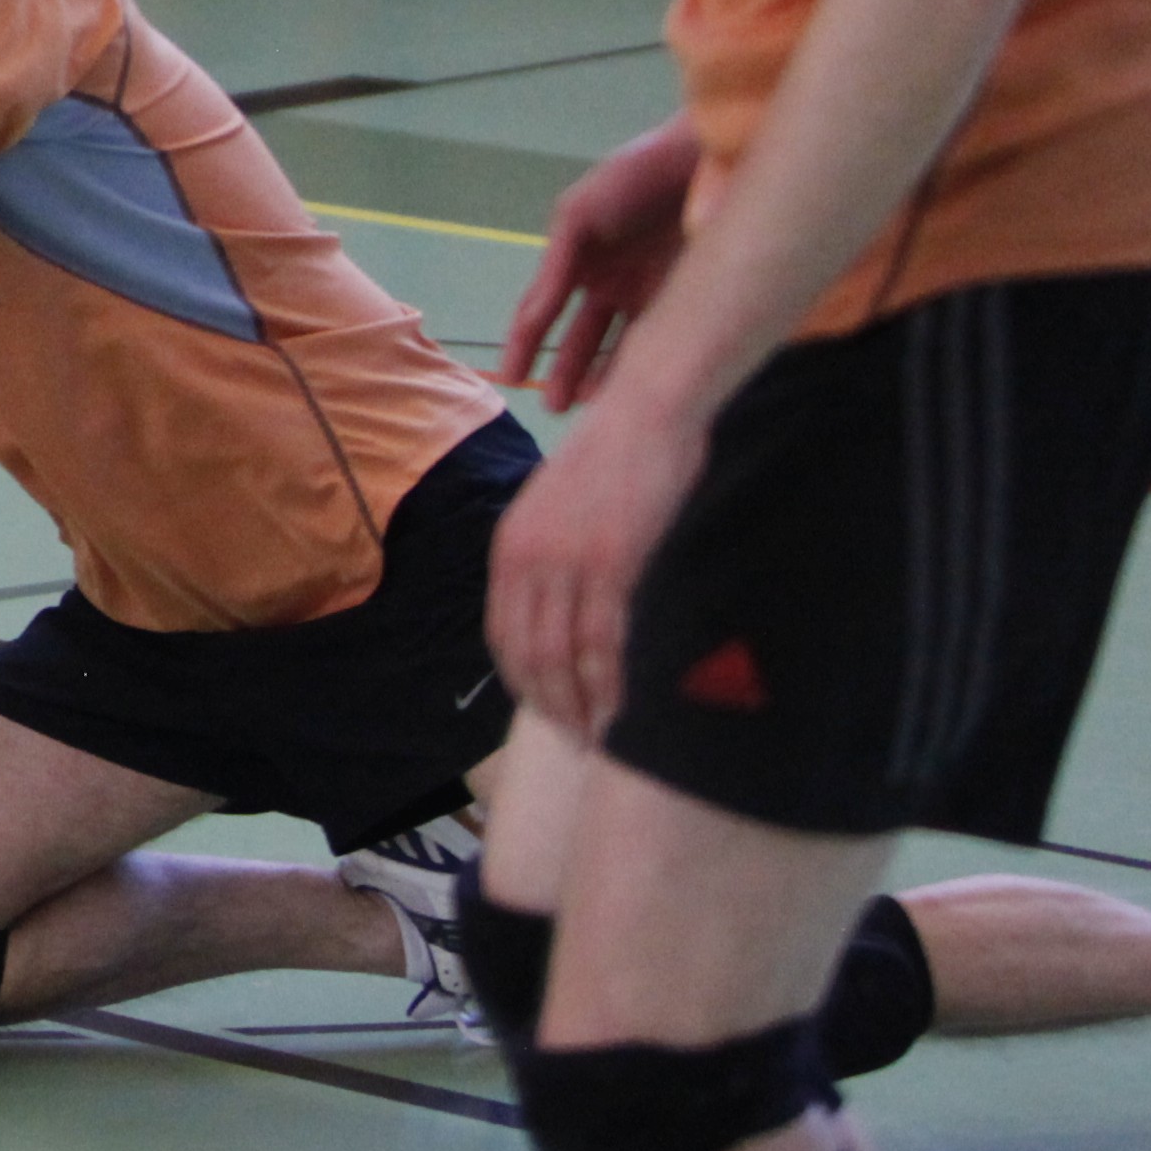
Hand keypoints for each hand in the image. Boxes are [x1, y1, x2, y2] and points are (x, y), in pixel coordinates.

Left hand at [483, 388, 706, 740]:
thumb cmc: (613, 457)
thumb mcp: (557, 507)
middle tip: (576, 737)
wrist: (647, 412)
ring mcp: (570, 562)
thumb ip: (549, 555)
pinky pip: (606, 640)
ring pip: (565, 657)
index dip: (522, 680)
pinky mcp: (615, 563)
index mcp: (511, 546)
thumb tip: (558, 606)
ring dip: (581, 706)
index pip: (503, 633)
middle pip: (530, 654)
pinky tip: (623, 709)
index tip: (545, 709)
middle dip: (551, 705)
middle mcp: (530, 559)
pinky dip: (612, 684)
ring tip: (600, 738)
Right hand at [499, 120, 698, 408]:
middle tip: (555, 408)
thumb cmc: (632, 178)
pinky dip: (645, 364)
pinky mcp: (683, 296)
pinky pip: (659, 339)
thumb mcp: (580, 214)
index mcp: (574, 259)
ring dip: (603, 377)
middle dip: (564, 372)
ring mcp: (645, 292)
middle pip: (579, 337)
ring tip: (595, 408)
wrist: (702, 158)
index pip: (541, 311)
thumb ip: (557, 265)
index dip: (523, 343)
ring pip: (618, 346)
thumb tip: (534, 314)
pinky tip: (639, 387)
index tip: (509, 377)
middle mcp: (606, 281)